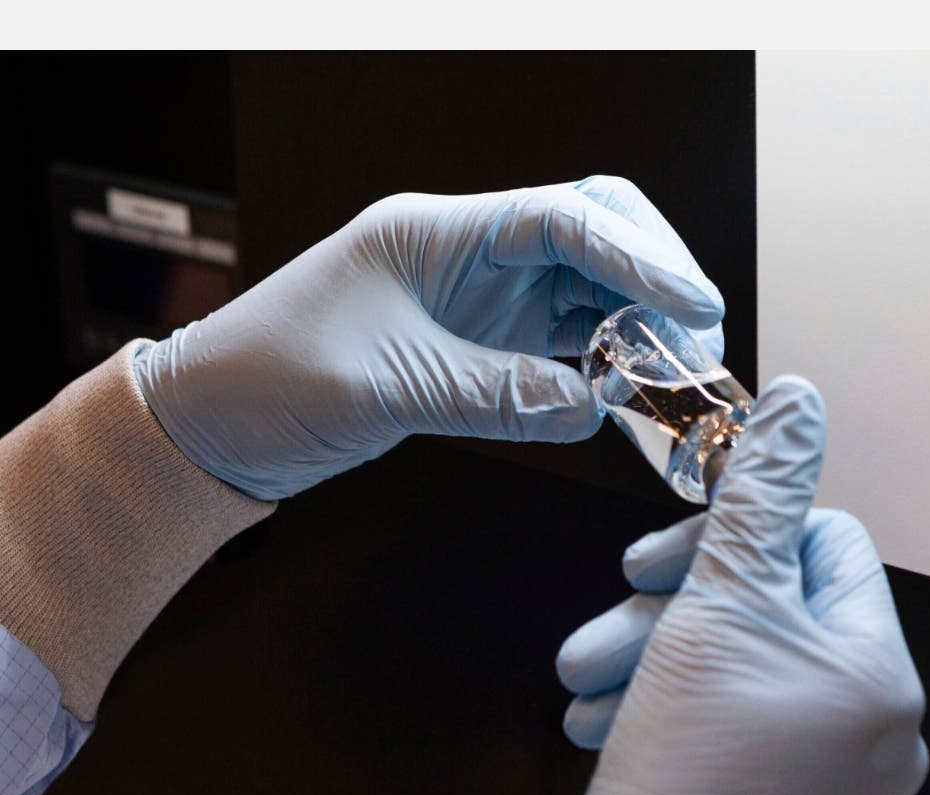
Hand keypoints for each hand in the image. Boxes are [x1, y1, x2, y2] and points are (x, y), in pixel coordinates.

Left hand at [134, 176, 723, 499]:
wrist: (215, 422)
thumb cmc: (267, 381)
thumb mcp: (387, 388)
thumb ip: (496, 394)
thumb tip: (593, 405)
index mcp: (438, 233)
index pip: (563, 220)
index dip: (640, 257)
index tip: (696, 304)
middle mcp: (468, 254)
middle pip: (592, 236)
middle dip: (655, 278)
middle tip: (698, 341)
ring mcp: (478, 298)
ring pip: (588, 289)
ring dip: (639, 325)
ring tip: (677, 373)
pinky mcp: (480, 343)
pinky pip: (564, 340)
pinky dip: (605, 362)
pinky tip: (630, 392)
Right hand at [555, 376, 928, 794]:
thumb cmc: (687, 772)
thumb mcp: (719, 601)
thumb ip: (761, 493)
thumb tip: (798, 404)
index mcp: (877, 671)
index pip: (823, 544)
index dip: (737, 535)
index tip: (668, 557)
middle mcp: (872, 726)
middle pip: (768, 608)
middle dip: (673, 606)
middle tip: (615, 621)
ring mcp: (831, 773)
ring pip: (737, 664)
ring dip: (652, 657)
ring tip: (590, 684)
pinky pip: (730, 721)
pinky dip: (669, 707)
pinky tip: (612, 718)